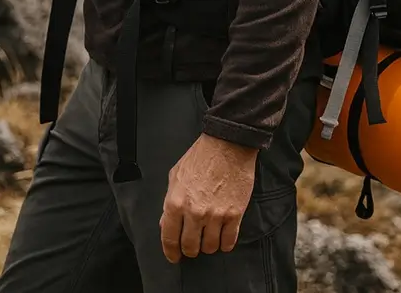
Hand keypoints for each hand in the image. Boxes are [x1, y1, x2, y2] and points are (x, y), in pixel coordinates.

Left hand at [160, 133, 257, 262]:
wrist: (228, 144)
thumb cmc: (200, 157)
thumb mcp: (176, 175)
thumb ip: (169, 201)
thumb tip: (166, 224)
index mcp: (176, 203)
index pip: (170, 239)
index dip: (171, 252)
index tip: (175, 257)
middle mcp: (194, 213)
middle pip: (191, 247)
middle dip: (191, 249)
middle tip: (194, 244)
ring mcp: (215, 215)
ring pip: (210, 247)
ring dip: (209, 245)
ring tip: (209, 236)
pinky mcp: (234, 214)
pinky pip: (229, 242)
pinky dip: (225, 243)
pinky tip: (223, 236)